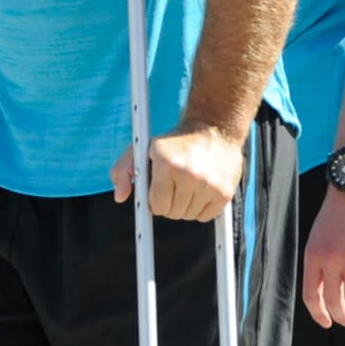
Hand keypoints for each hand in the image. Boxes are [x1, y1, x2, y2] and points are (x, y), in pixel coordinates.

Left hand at [112, 125, 242, 221]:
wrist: (213, 128)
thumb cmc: (174, 142)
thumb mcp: (143, 148)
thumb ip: (125, 170)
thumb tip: (120, 197)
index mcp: (166, 164)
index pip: (156, 205)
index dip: (155, 200)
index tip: (158, 193)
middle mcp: (189, 175)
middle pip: (172, 213)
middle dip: (169, 203)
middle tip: (174, 185)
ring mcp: (208, 185)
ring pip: (188, 216)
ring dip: (185, 206)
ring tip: (188, 185)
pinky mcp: (224, 192)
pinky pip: (206, 217)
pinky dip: (202, 209)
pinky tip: (201, 190)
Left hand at [303, 186, 344, 327]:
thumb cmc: (338, 213)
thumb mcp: (319, 237)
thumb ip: (321, 261)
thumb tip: (329, 290)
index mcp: (313, 256)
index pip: (311, 295)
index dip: (319, 314)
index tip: (328, 323)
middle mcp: (330, 259)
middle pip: (334, 301)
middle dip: (343, 317)